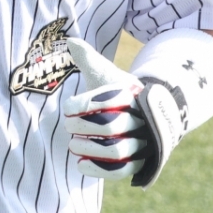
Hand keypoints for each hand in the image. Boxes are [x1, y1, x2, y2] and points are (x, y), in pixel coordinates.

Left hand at [62, 37, 186, 186]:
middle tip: (68, 124)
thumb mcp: (106, 74)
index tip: (68, 105)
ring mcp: (142, 143)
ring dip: (89, 148)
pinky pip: (121, 171)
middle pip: (112, 126)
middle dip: (82, 125)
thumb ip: (89, 59)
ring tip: (72, 144)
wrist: (144, 116)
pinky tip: (79, 164)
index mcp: (133, 96)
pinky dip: (99, 170)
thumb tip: (71, 41)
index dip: (82, 103)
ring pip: (117, 150)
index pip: (108, 99)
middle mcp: (141, 119)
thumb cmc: (118, 94)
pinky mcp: (137, 163)